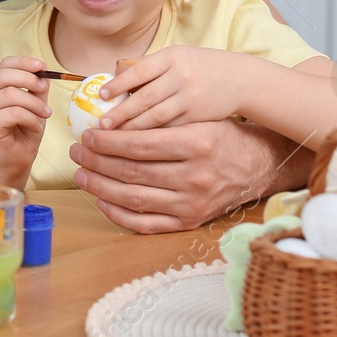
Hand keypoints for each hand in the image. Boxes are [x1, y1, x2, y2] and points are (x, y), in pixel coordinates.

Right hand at [0, 55, 51, 185]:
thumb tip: (44, 72)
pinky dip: (31, 119)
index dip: (24, 62)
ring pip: (11, 94)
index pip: (5, 65)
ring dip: (34, 104)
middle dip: (29, 79)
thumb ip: (37, 89)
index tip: (43, 66)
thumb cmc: (24, 133)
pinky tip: (36, 127)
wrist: (16, 161)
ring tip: (44, 115)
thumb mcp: (35, 106)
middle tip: (44, 89)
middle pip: (5, 75)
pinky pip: (14, 113)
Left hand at [70, 119, 309, 232]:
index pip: (139, 144)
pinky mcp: (191, 222)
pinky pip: (147, 224)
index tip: (87, 135)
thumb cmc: (222, 134)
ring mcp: (193, 203)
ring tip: (81, 174)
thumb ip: (159, 115)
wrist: (259, 165)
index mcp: (197, 144)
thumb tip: (111, 112)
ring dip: (101, 187)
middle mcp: (196, 176)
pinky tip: (102, 200)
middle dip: (97, 162)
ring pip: (135, 198)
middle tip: (77, 152)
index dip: (106, 141)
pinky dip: (120, 215)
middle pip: (132, 172)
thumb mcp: (198, 116)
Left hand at [100, 46, 244, 129]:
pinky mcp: (200, 118)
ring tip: (113, 138)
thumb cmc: (198, 68)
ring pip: (157, 117)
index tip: (101, 96)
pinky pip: (171, 131)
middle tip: (101, 126)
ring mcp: (192, 98)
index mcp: (172, 57)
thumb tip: (114, 71)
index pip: (140, 70)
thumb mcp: (174, 58)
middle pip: (145, 97)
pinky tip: (137, 146)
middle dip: (121, 113)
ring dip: (132, 129)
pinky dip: (153, 139)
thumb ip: (146, 66)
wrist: (239, 79)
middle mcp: (182, 76)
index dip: (119, 84)